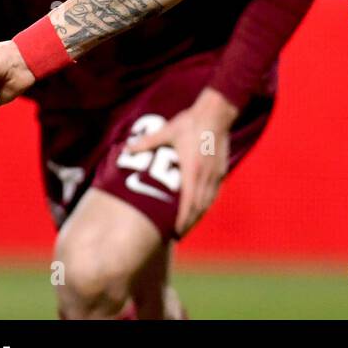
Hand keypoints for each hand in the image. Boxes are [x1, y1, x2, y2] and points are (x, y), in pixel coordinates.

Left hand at [123, 88, 237, 235]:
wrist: (217, 112)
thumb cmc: (191, 122)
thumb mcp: (167, 131)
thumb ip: (147, 142)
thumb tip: (127, 148)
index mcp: (192, 169)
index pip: (188, 201)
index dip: (183, 219)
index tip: (176, 232)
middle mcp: (205, 175)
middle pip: (199, 206)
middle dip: (190, 223)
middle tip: (178, 235)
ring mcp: (215, 173)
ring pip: (208, 201)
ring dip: (199, 215)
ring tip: (188, 225)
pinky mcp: (221, 169)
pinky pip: (214, 192)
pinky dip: (207, 203)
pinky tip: (201, 207)